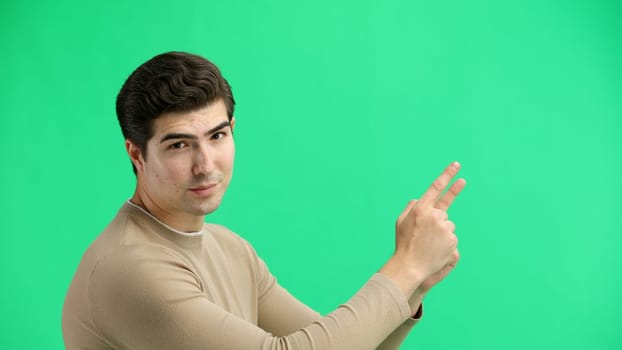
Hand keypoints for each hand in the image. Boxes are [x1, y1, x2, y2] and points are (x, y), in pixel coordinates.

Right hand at [380, 162, 465, 297]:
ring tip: (429, 245)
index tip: (457, 165)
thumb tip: (420, 199)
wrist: (410, 266)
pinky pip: (452, 238)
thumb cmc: (404, 243)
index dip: (447, 175)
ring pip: (448, 226)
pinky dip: (446, 244)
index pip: (436, 187)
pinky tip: (435, 250)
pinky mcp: (452, 240)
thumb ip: (411, 207)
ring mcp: (445, 228)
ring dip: (441, 233)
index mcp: (420, 209)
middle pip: (442, 213)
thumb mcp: (401, 221)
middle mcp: (434, 216)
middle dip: (436, 221)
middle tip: (426, 235)